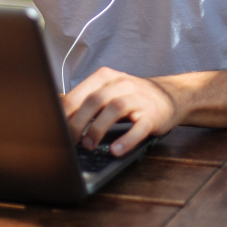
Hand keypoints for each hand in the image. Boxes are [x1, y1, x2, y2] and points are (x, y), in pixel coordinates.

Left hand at [62, 66, 181, 156]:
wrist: (170, 96)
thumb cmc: (132, 96)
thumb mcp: (107, 91)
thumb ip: (85, 97)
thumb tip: (56, 104)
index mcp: (107, 77)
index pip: (82, 92)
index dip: (67, 111)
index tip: (57, 126)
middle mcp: (123, 83)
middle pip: (95, 100)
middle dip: (79, 122)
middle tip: (70, 140)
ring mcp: (139, 98)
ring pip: (114, 109)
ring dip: (98, 129)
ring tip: (89, 145)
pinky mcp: (153, 115)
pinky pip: (139, 127)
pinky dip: (126, 139)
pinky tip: (116, 150)